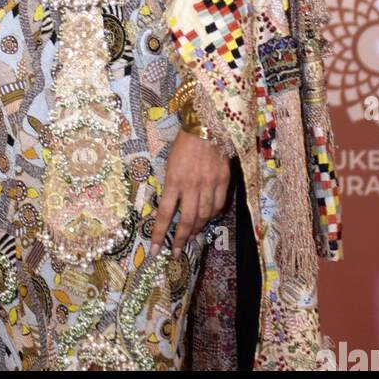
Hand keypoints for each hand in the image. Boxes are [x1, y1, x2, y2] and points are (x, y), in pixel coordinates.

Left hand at [150, 129, 231, 258]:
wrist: (205, 126)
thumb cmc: (183, 144)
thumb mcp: (169, 163)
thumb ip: (171, 186)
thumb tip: (171, 208)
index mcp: (173, 180)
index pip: (164, 214)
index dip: (159, 234)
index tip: (155, 250)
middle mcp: (191, 186)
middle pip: (186, 221)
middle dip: (180, 239)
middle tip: (176, 252)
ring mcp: (209, 185)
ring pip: (203, 216)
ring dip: (196, 229)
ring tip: (191, 235)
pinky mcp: (223, 182)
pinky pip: (218, 206)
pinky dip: (212, 216)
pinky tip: (208, 219)